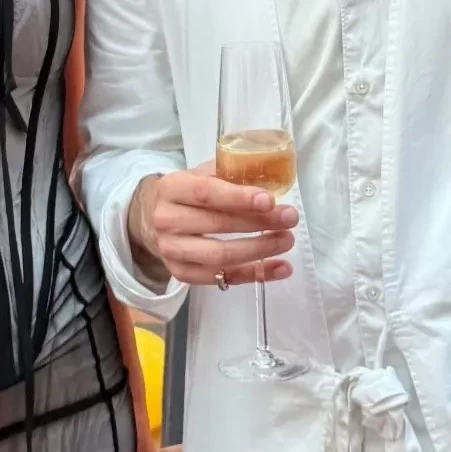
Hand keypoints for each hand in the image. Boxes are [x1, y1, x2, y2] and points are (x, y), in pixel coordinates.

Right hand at [128, 162, 296, 287]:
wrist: (160, 217)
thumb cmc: (192, 192)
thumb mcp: (205, 173)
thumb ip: (233, 173)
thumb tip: (274, 177)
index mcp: (172, 188)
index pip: (206, 193)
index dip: (239, 198)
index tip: (270, 200)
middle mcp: (167, 220)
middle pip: (217, 225)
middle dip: (259, 222)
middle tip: (290, 218)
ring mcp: (172, 251)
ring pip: (219, 256)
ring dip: (259, 250)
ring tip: (287, 240)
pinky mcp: (182, 274)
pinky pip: (223, 278)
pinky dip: (255, 274)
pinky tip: (281, 267)